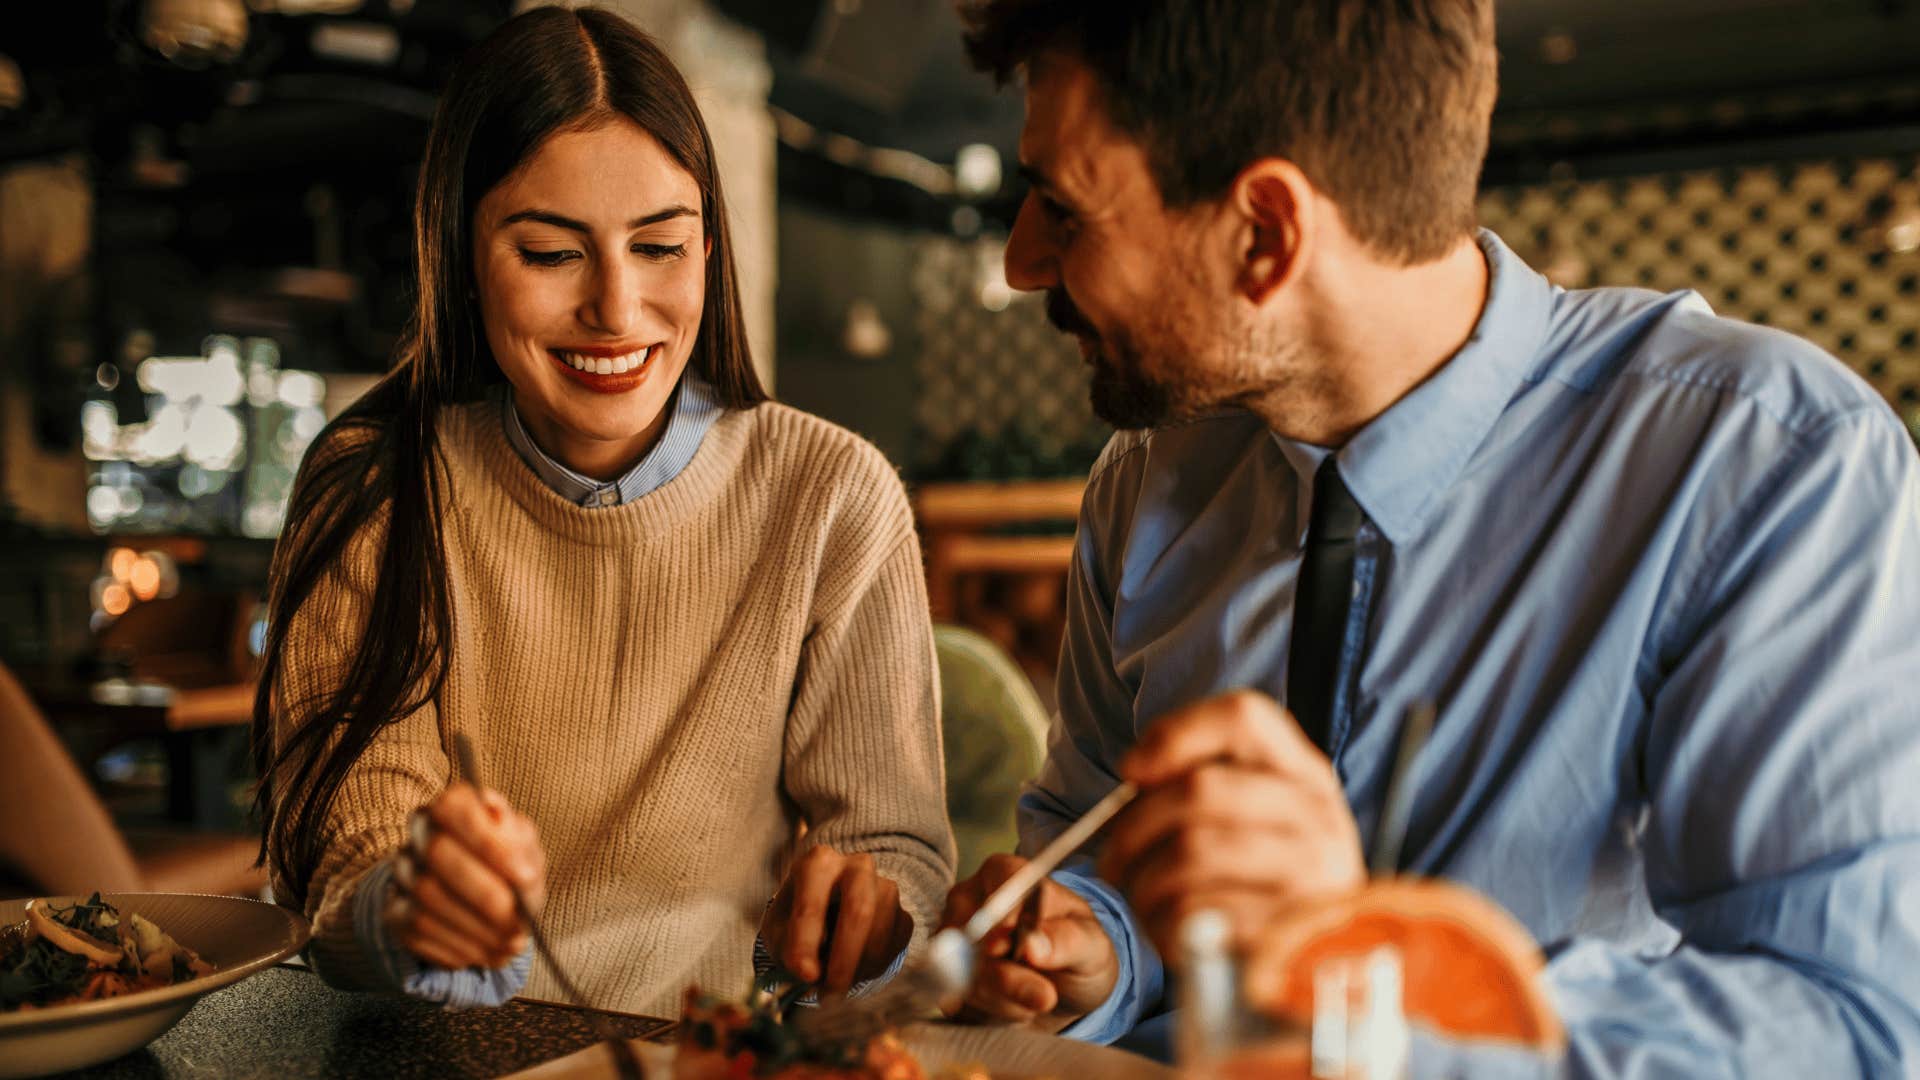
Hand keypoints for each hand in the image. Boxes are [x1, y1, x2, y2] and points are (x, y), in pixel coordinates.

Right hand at [390, 782, 545, 970]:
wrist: (479, 900)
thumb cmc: (510, 867)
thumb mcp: (525, 849)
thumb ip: (518, 838)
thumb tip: (499, 816)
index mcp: (452, 805)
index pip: (454, 808)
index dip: (490, 843)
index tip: (527, 877)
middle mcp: (420, 832)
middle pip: (437, 853)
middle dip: (485, 895)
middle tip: (519, 924)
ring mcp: (402, 872)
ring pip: (427, 897)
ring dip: (476, 928)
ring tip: (511, 944)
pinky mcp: (394, 911)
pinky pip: (418, 930)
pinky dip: (460, 946)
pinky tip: (487, 952)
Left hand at [760, 845, 912, 995]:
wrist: (831, 916)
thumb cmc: (798, 922)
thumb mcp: (780, 931)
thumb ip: (788, 948)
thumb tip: (809, 974)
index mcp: (818, 863)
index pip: (813, 902)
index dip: (807, 942)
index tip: (803, 975)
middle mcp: (858, 867)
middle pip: (860, 910)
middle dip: (844, 959)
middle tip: (830, 994)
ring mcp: (887, 889)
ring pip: (880, 935)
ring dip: (856, 969)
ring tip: (834, 983)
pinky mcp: (904, 915)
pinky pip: (893, 949)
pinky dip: (870, 970)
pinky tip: (852, 969)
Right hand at [938, 854, 1117, 1031]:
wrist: (1064, 991)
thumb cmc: (1078, 952)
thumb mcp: (1092, 946)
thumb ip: (1068, 941)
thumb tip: (1033, 945)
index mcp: (1008, 873)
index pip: (998, 878)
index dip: (1004, 912)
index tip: (1011, 943)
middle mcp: (971, 899)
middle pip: (971, 930)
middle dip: (1007, 974)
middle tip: (1045, 996)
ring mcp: (951, 937)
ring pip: (962, 970)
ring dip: (1004, 997)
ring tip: (1036, 997)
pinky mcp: (944, 975)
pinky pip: (955, 997)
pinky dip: (989, 1011)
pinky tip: (1014, 1007)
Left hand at [1100, 689, 1364, 960]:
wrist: (1314, 964)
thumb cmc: (1262, 883)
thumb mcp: (1254, 819)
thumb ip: (1202, 782)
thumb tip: (1134, 771)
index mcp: (1306, 774)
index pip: (1244, 717)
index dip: (1175, 733)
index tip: (1130, 770)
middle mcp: (1319, 816)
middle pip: (1200, 788)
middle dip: (1134, 824)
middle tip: (1113, 856)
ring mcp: (1311, 875)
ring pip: (1191, 850)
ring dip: (1142, 877)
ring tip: (1137, 893)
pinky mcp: (1286, 932)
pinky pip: (1196, 912)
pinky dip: (1160, 920)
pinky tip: (1164, 927)